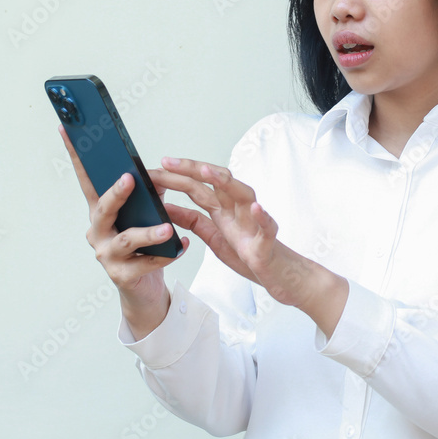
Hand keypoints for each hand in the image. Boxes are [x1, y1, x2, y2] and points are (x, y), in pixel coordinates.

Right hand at [59, 125, 187, 339]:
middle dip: (115, 194)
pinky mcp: (122, 276)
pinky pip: (146, 264)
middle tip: (129, 179)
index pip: (87, 180)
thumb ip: (149, 194)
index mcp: (101, 212)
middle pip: (103, 209)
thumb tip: (160, 171)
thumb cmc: (142, 247)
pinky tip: (183, 246)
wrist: (143, 289)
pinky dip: (166, 255)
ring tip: (167, 228)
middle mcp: (98, 232)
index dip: (76, 157)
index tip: (67, 129)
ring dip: (147, 232)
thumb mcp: (145, 216)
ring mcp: (107, 255)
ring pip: (126, 240)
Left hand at [151, 156, 347, 334]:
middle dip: (193, 170)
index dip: (178, 176)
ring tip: (207, 172)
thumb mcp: (215, 239)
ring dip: (227, 183)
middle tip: (169, 162)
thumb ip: (194, 222)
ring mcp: (255, 224)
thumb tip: (167, 208)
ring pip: (244, 195)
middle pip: (218, 183)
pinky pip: (268, 228)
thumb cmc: (251, 255)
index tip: (156, 167)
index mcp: (225, 211)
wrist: (281, 277)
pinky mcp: (268, 243)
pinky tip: (256, 209)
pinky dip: (263, 217)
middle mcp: (240, 211)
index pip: (200, 187)